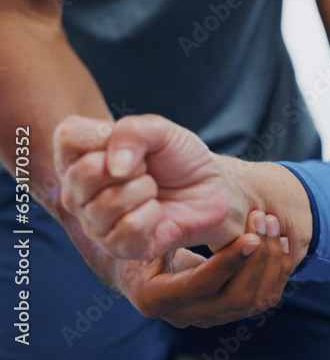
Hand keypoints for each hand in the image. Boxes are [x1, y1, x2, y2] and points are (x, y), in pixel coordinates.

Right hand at [55, 114, 245, 259]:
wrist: (212, 189)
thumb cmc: (179, 158)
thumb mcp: (162, 131)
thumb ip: (132, 133)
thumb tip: (114, 167)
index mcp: (80, 158)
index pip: (67, 137)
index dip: (104, 135)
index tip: (133, 142)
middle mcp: (77, 193)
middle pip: (83, 172)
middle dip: (133, 165)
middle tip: (147, 170)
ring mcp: (94, 224)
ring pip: (109, 202)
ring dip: (146, 190)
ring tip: (153, 191)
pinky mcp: (118, 248)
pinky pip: (129, 228)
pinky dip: (153, 214)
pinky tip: (158, 212)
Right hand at [116, 209, 291, 327]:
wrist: (138, 258)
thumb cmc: (136, 237)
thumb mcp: (138, 232)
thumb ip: (157, 230)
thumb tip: (173, 217)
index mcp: (154, 299)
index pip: (202, 287)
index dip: (229, 262)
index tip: (250, 237)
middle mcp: (182, 315)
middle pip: (235, 298)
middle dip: (257, 258)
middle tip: (264, 220)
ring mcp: (207, 316)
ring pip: (254, 301)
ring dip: (271, 262)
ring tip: (273, 226)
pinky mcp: (227, 310)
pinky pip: (262, 298)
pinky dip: (277, 270)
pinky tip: (279, 240)